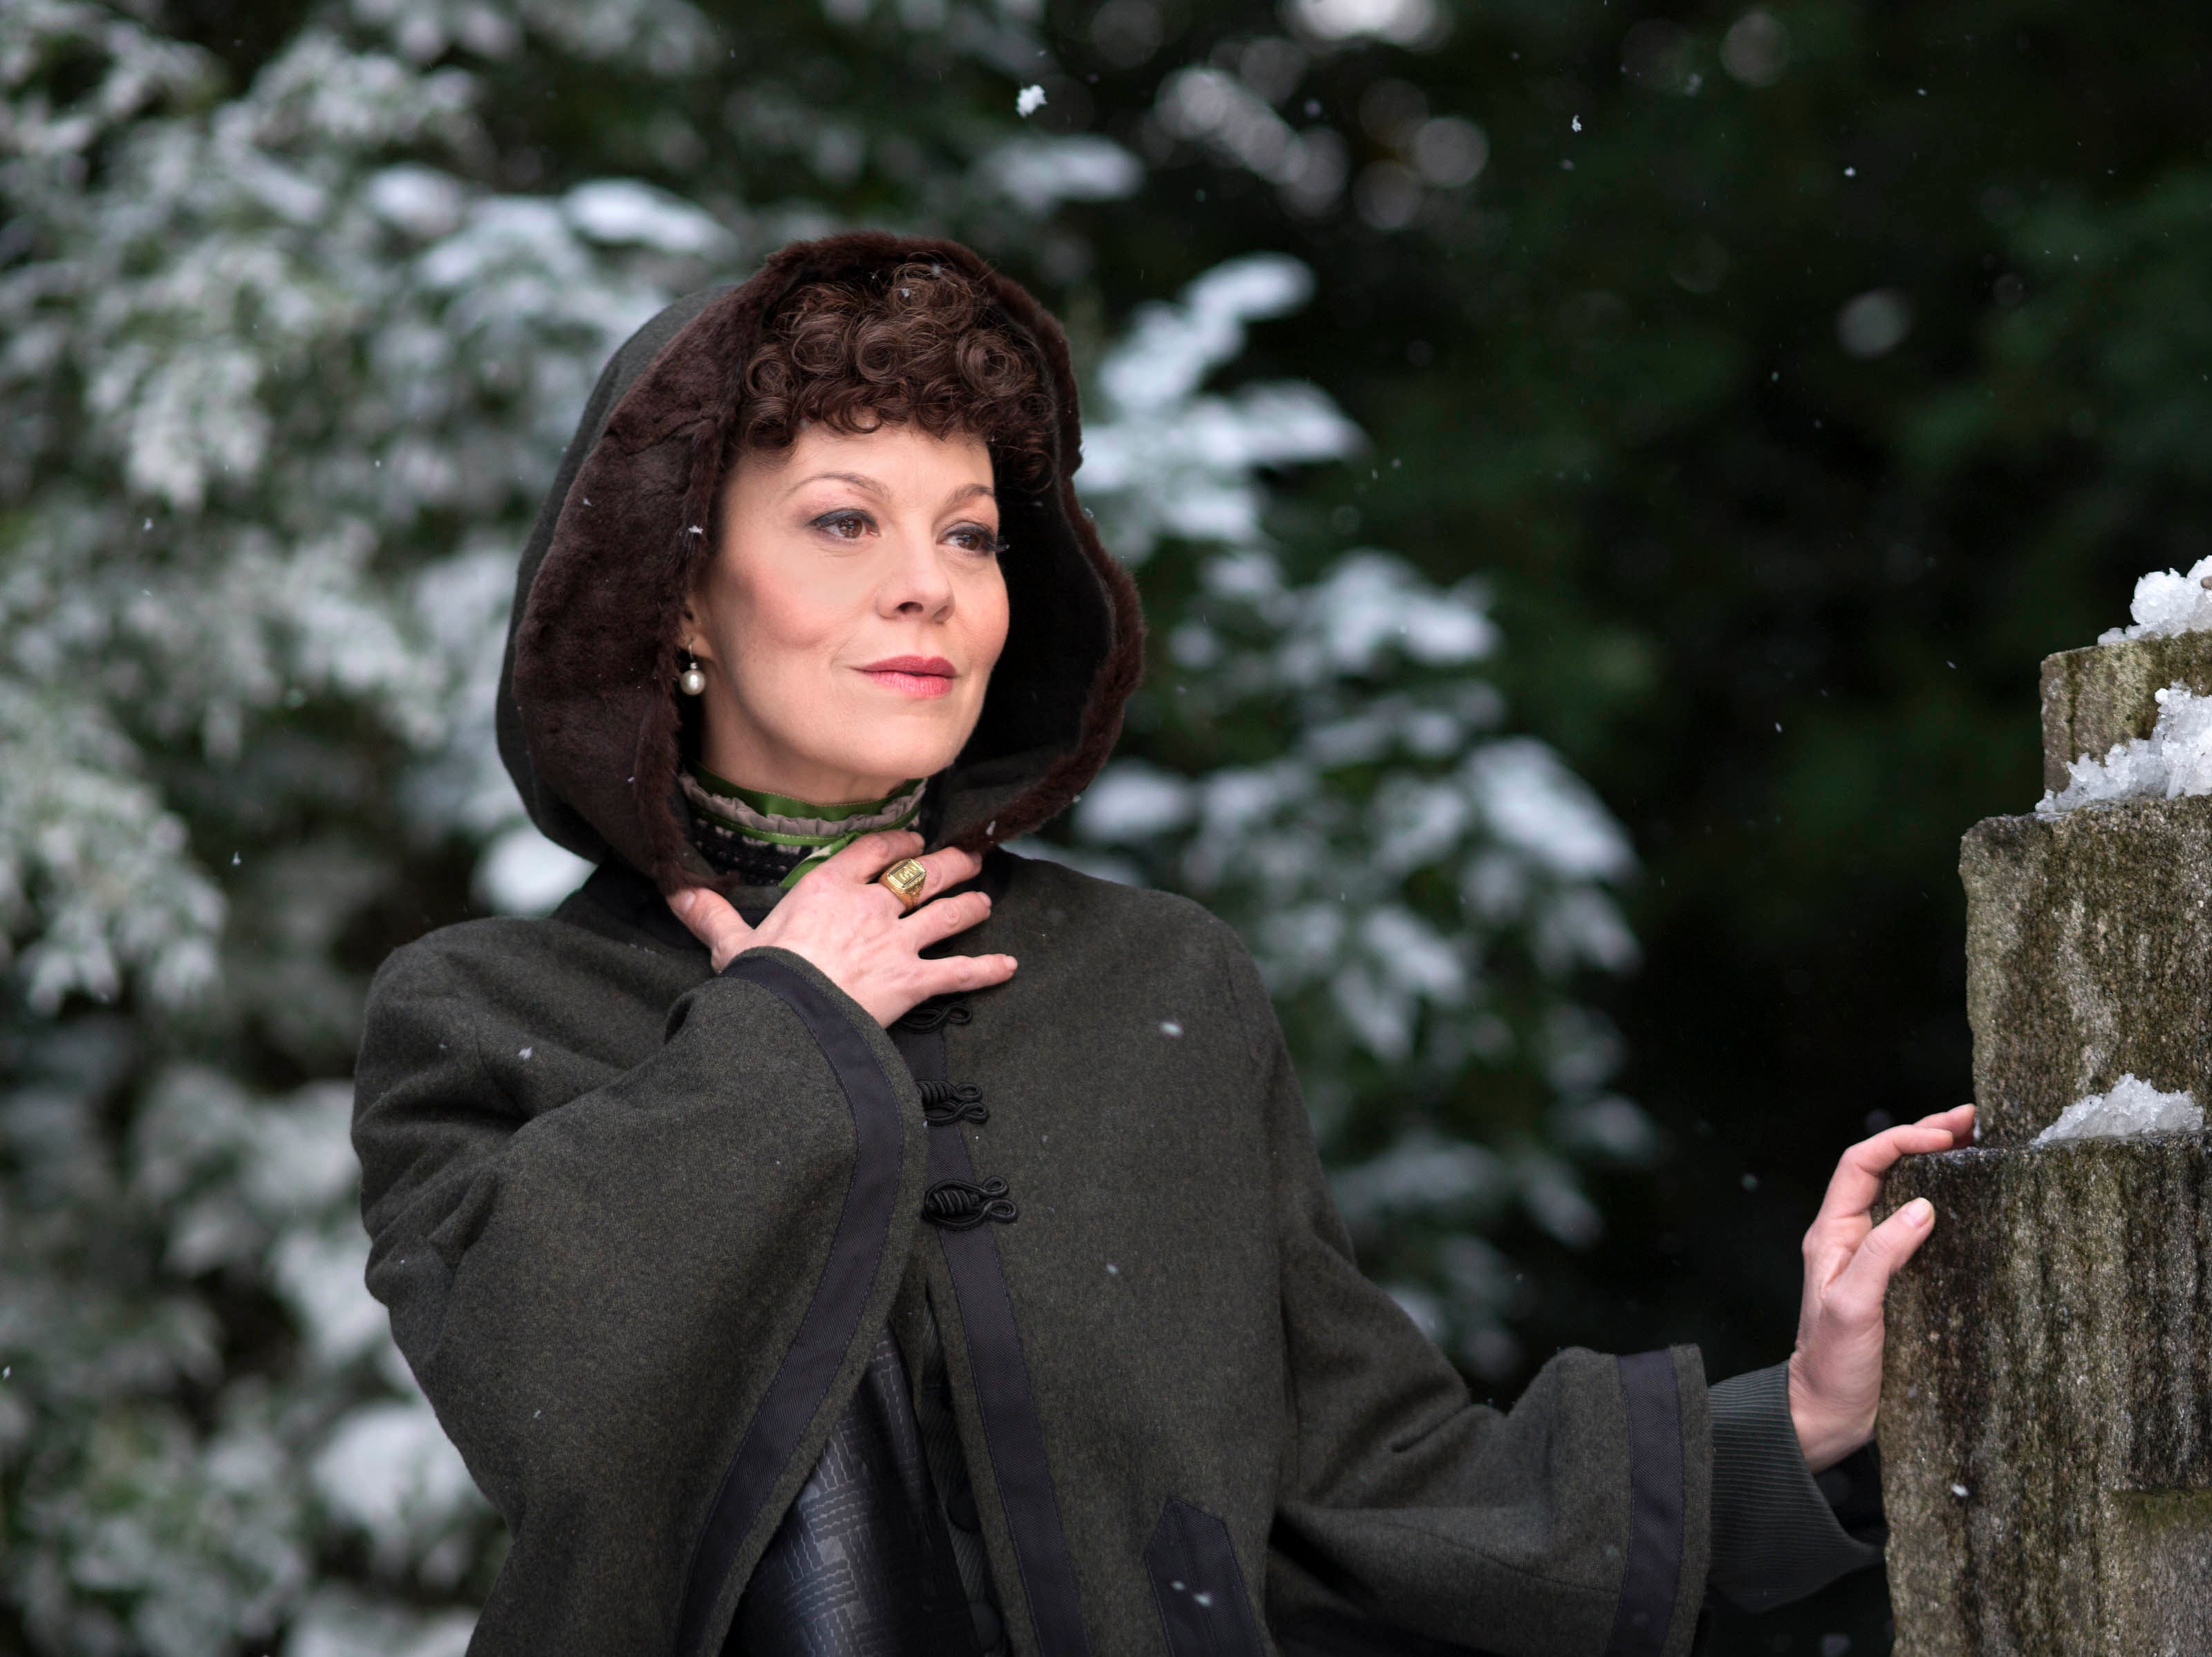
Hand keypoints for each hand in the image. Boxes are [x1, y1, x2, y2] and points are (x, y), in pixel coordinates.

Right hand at [665, 831, 1016, 1026]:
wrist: (787, 1019)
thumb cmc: (760, 980)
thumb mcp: (730, 944)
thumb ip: (711, 914)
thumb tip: (676, 891)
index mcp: (828, 888)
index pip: (872, 852)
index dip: (897, 843)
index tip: (911, 840)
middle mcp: (870, 907)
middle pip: (921, 875)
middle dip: (949, 865)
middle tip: (968, 858)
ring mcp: (896, 942)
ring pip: (947, 914)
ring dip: (971, 905)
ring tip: (986, 900)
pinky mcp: (913, 981)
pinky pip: (959, 973)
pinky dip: (987, 970)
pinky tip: (1009, 967)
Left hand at [1785, 1102, 1973, 1472]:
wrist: (1826, 1413)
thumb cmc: (1831, 1364)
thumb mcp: (1854, 1307)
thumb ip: (1882, 1254)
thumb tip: (1923, 1207)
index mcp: (1832, 1233)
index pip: (1862, 1164)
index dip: (1901, 1141)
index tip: (1946, 1136)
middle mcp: (1850, 1236)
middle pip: (1886, 1169)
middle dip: (1924, 1139)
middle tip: (1973, 1121)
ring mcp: (1873, 1257)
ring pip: (1904, 1194)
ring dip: (1937, 1166)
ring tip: (1978, 1143)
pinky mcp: (1895, 1281)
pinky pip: (1918, 1229)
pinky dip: (1946, 1205)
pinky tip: (1973, 1202)